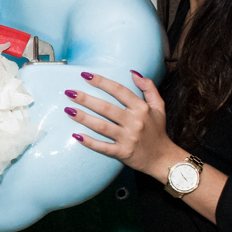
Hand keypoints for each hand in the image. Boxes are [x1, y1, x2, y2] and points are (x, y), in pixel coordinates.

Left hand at [65, 70, 183, 179]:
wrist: (163, 158)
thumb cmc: (157, 131)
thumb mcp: (159, 107)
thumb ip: (149, 88)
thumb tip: (134, 73)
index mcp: (142, 109)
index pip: (119, 91)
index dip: (102, 82)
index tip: (86, 75)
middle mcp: (135, 122)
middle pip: (107, 108)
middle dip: (86, 99)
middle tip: (69, 92)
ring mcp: (128, 138)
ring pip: (102, 127)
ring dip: (84, 118)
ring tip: (68, 110)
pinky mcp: (123, 153)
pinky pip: (103, 147)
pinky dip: (90, 142)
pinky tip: (76, 136)